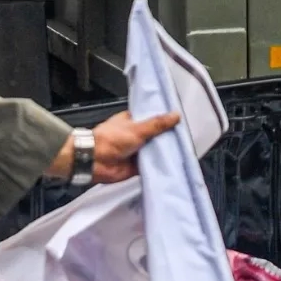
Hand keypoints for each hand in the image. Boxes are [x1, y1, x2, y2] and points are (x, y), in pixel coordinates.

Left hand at [49, 111, 179, 182]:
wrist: (95, 162)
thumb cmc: (110, 140)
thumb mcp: (137, 128)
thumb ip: (157, 124)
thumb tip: (175, 115)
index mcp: (133, 121)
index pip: (153, 118)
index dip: (165, 119)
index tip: (180, 120)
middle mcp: (136, 135)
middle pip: (156, 135)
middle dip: (168, 137)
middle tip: (185, 137)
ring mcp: (137, 150)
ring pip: (155, 150)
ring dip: (164, 151)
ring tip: (183, 150)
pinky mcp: (137, 165)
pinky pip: (152, 164)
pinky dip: (160, 165)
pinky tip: (173, 164)